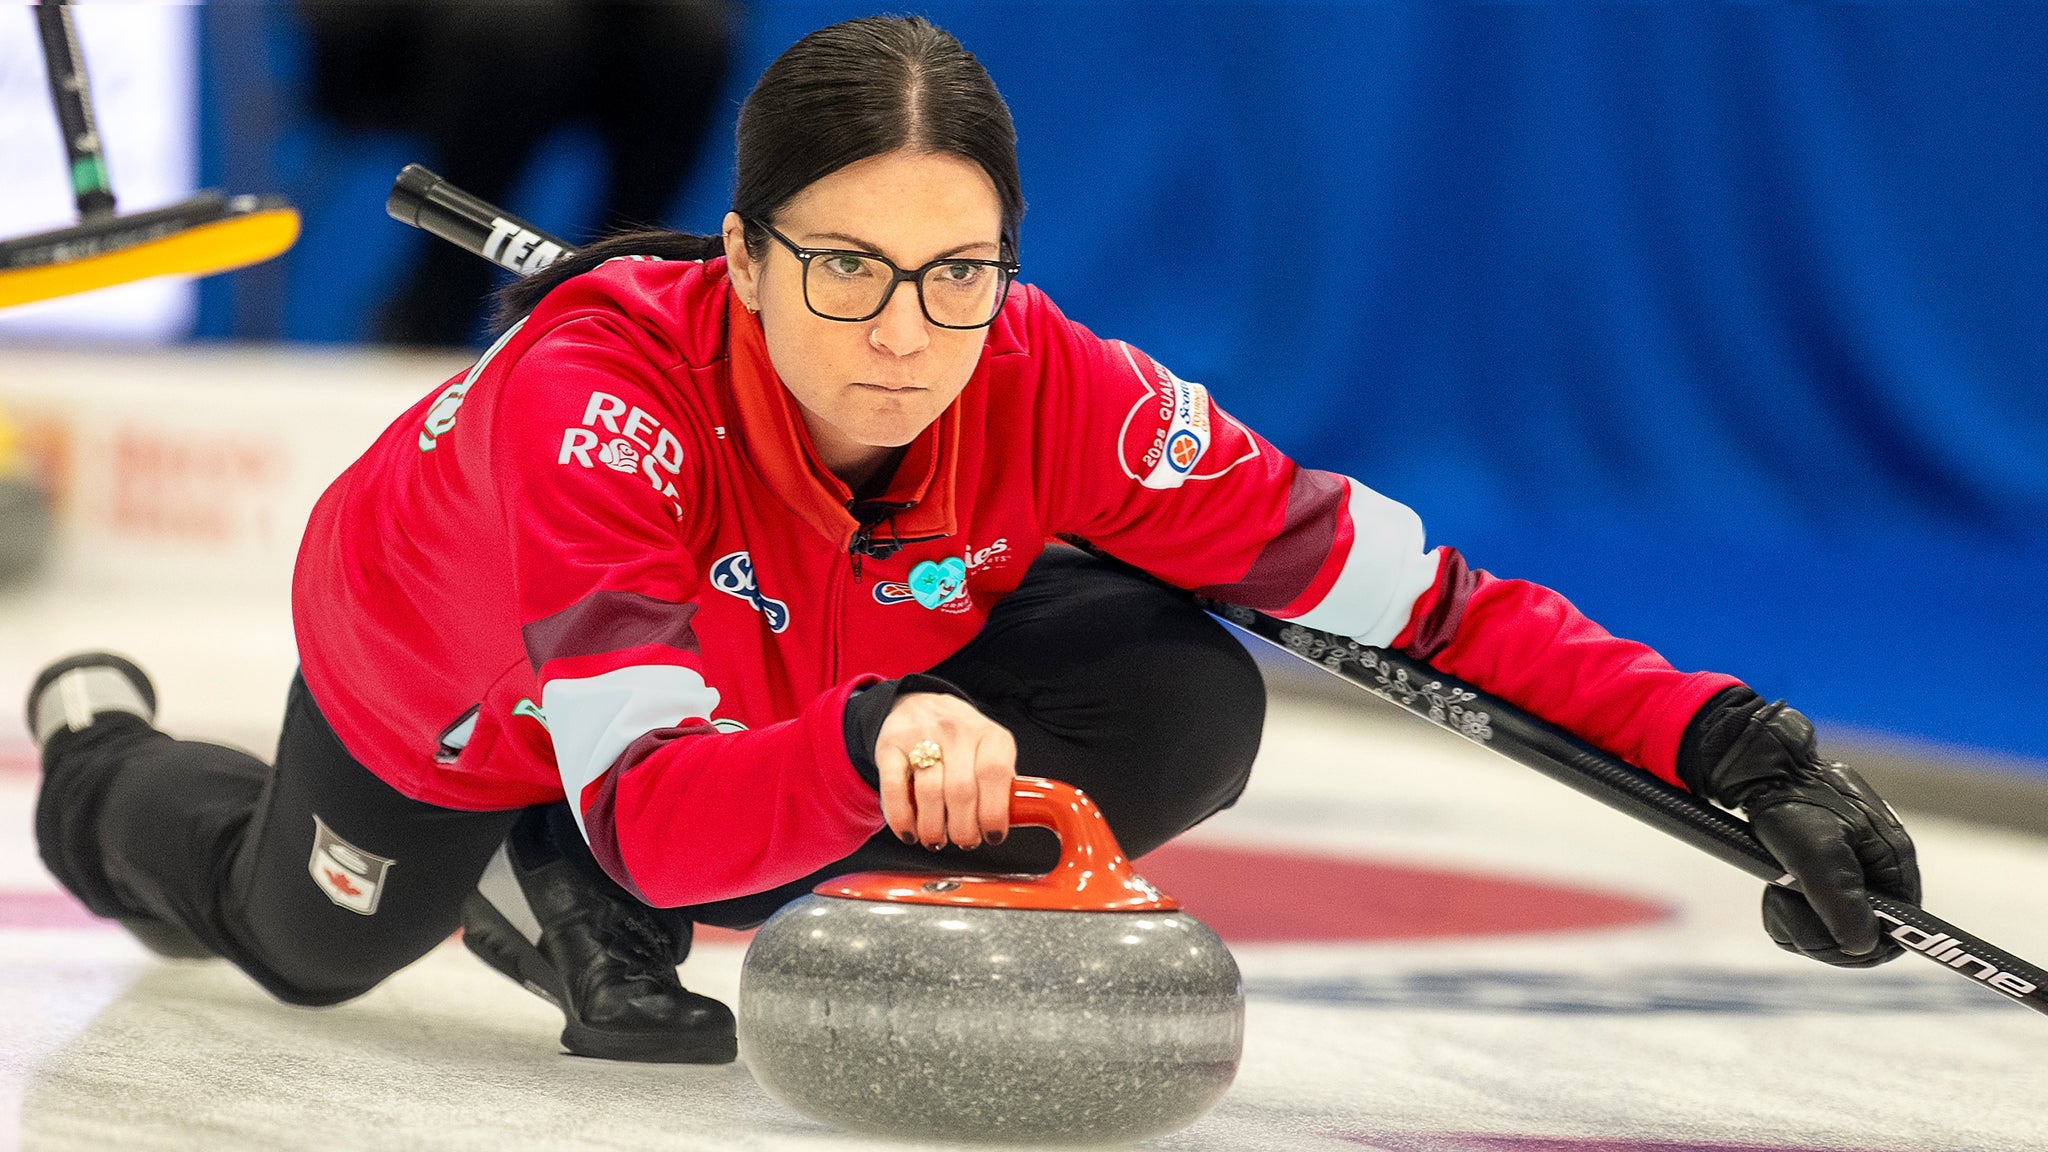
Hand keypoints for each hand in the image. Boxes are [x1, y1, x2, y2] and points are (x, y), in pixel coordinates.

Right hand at [874, 692, 1016, 850]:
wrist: (920, 704)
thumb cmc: (962, 742)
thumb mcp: (991, 752)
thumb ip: (1001, 785)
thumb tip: (1007, 825)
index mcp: (990, 736)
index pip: (995, 774)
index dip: (994, 812)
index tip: (993, 836)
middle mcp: (957, 732)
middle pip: (961, 790)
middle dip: (963, 828)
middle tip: (963, 841)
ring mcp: (922, 736)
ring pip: (929, 792)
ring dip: (933, 827)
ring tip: (936, 839)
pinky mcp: (891, 746)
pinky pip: (894, 788)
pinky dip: (901, 818)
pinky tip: (909, 832)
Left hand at [1688, 694, 1919, 966]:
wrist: (1760, 770)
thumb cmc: (1790, 804)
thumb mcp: (1814, 852)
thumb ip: (1840, 899)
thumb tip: (1864, 947)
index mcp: (1892, 863)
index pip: (1900, 931)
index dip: (1864, 949)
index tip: (1824, 943)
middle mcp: (1879, 871)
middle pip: (1862, 937)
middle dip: (1818, 934)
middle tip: (1782, 906)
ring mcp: (1853, 873)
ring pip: (1833, 930)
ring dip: (1798, 921)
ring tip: (1775, 893)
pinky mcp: (1826, 874)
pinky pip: (1814, 915)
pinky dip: (1790, 911)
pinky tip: (1774, 892)